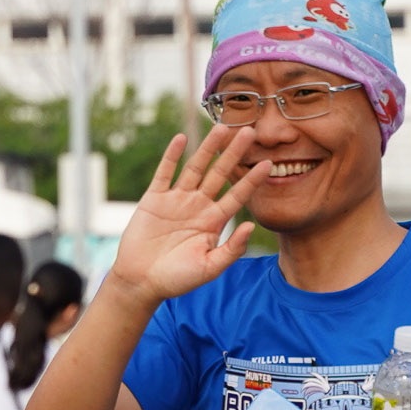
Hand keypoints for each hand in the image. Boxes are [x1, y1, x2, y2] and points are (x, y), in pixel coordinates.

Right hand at [103, 125, 269, 307]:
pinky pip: (165, 172)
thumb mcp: (210, 268)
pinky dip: (172, 155)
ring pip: (196, 168)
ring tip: (222, 127)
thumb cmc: (177, 279)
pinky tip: (181, 138)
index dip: (252, 180)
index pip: (237, 196)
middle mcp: (198, 206)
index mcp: (214, 222)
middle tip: (250, 132)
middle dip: (234, 154)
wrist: (141, 281)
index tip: (269, 164)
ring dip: (208, 148)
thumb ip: (232, 249)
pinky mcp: (154, 198)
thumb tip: (252, 226)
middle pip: (219, 174)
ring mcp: (176, 200)